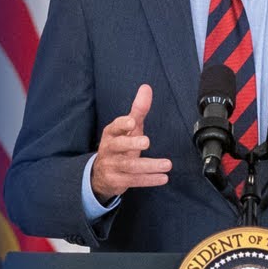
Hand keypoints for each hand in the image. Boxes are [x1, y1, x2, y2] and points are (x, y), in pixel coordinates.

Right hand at [91, 84, 170, 202]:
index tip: (132, 122)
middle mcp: (109, 149)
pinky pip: (134, 180)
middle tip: (146, 141)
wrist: (100, 174)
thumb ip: (138, 109)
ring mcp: (112, 166)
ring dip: (149, 165)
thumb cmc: (119, 146)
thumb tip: (146, 87)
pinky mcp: (117, 181)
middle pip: (118, 146)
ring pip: (129, 166)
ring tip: (167, 164)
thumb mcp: (128, 128)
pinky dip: (149, 179)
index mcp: (111, 134)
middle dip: (131, 144)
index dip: (122, 124)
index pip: (114, 127)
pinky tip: (163, 177)